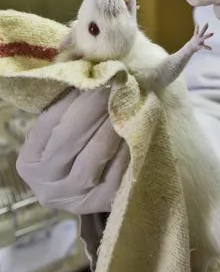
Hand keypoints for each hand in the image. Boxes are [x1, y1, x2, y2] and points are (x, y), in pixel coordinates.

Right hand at [16, 86, 128, 213]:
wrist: (90, 190)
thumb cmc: (76, 149)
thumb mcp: (62, 132)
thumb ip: (69, 107)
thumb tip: (88, 69)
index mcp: (30, 161)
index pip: (50, 122)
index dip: (73, 96)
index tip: (95, 74)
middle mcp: (46, 183)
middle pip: (71, 136)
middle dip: (95, 105)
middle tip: (116, 81)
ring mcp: (74, 196)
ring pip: (95, 153)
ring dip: (114, 121)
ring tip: (128, 98)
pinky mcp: (103, 203)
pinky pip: (118, 169)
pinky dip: (129, 144)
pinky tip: (138, 125)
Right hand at [187, 23, 213, 54]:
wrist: (189, 48)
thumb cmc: (193, 42)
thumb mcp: (195, 36)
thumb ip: (197, 32)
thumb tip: (198, 27)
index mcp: (196, 36)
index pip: (196, 31)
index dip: (197, 28)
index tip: (197, 24)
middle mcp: (197, 38)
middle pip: (201, 31)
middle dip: (204, 28)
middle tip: (207, 23)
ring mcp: (198, 41)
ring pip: (204, 37)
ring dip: (208, 35)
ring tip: (213, 33)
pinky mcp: (199, 46)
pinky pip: (204, 47)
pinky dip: (208, 48)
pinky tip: (211, 49)